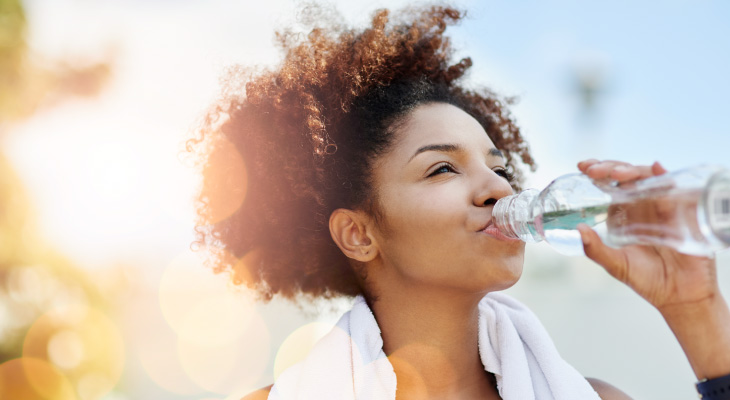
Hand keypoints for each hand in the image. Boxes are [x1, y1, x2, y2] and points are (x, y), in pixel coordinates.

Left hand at [575, 159, 719, 312]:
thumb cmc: (647, 280)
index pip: (610, 185)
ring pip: (648, 177)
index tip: (583, 166)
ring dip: (632, 171)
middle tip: (595, 170)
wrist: (680, 296)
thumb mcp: (616, 265)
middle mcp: (643, 205)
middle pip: (627, 176)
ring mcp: (663, 206)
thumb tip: (578, 229)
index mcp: (624, 213)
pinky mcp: (682, 211)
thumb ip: (595, 249)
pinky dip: (664, 176)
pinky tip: (656, 169)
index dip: (598, 172)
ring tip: (617, 175)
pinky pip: (675, 188)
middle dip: (610, 167)